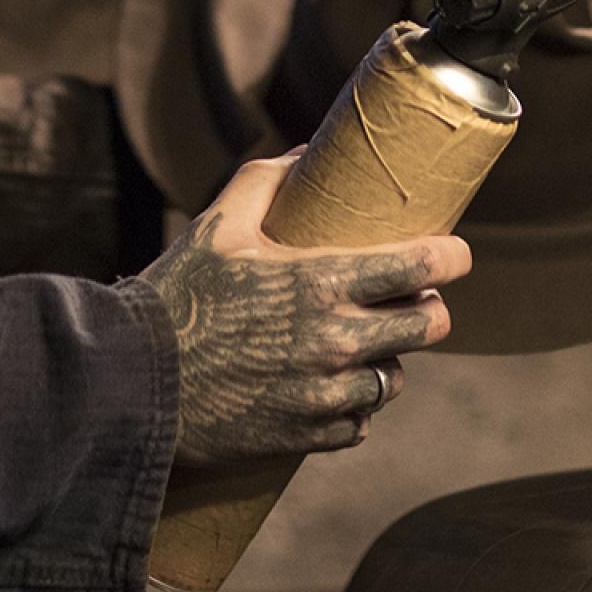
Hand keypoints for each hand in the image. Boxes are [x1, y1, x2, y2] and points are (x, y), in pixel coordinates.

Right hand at [135, 155, 470, 472]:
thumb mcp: (220, 224)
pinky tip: (334, 385)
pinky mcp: (309, 437)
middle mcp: (335, 342)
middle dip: (428, 307)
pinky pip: (361, 422)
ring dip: (389, 356)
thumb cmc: (178, 296)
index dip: (450, 257)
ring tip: (365, 341)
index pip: (420, 269)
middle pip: (428, 326)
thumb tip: (307, 154)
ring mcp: (326, 395)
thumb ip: (268, 181)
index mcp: (321, 283)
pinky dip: (355, 405)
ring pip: (396, 377)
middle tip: (412, 296)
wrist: (135, 385)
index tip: (456, 251)